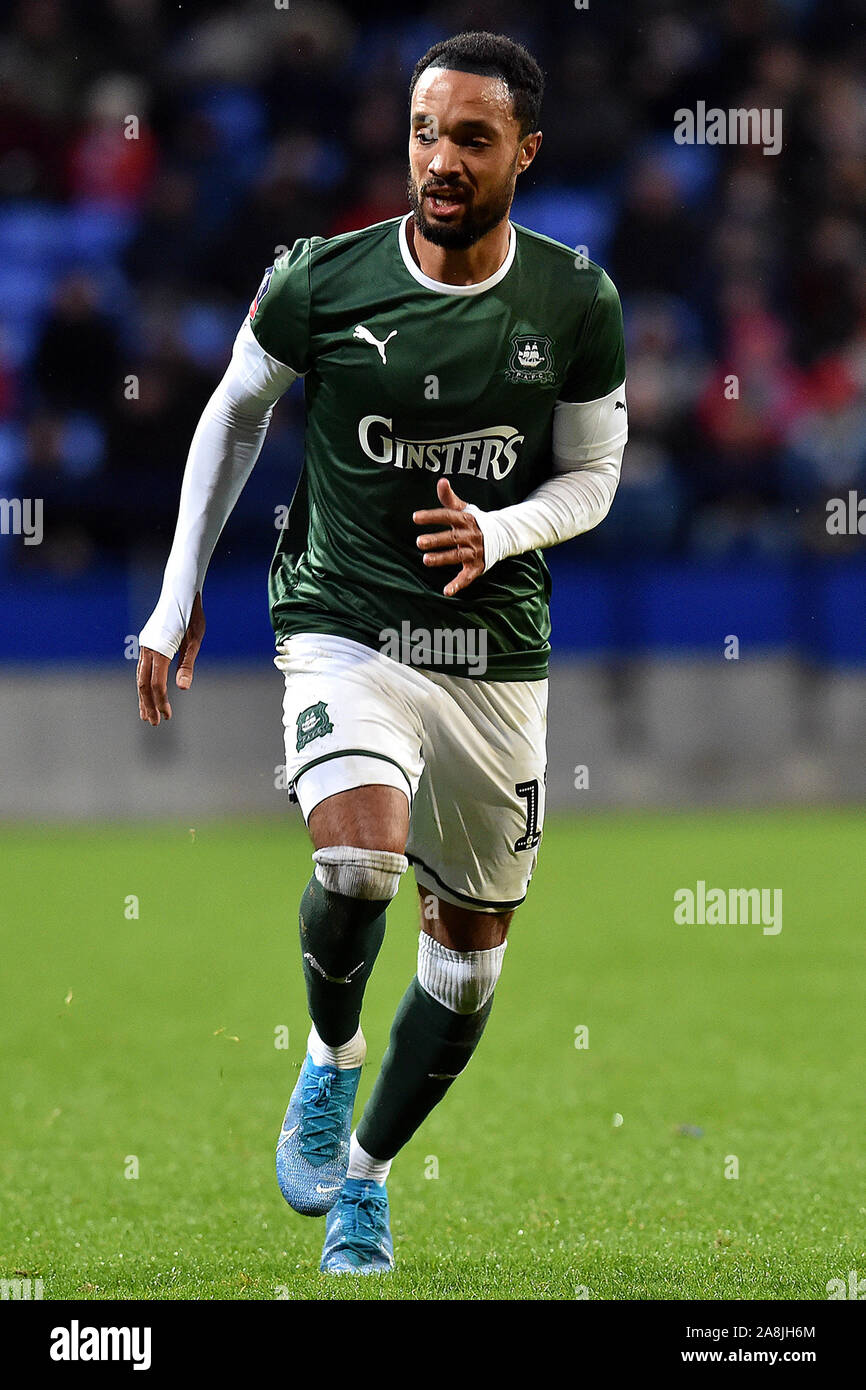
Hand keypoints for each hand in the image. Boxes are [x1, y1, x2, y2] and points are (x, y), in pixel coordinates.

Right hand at [137, 591, 205, 725]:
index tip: (167, 716)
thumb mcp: (195, 640)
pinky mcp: (147, 643)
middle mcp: (148, 648)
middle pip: (143, 684)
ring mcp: (145, 645)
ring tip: (147, 715)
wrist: (180, 592)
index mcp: (160, 649)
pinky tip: (148, 693)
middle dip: (149, 704)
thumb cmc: (192, 616)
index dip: (161, 702)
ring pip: (140, 677)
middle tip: (155, 723)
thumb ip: (187, 665)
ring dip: (144, 697)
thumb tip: (183, 688)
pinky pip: (142, 668)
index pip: (157, 683)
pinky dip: (144, 683)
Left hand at [413, 478, 484, 596]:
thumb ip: (449, 498)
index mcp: (467, 520)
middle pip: (452, 537)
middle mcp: (471, 535)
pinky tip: (447, 591)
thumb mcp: (464, 508)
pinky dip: (458, 584)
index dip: (432, 516)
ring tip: (426, 560)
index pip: (448, 516)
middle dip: (436, 540)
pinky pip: (467, 576)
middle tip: (419, 542)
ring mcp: (474, 552)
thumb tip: (440, 480)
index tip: (415, 517)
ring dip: (442, 558)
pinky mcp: (477, 566)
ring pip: (457, 556)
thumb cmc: (475, 521)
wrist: (502, 536)